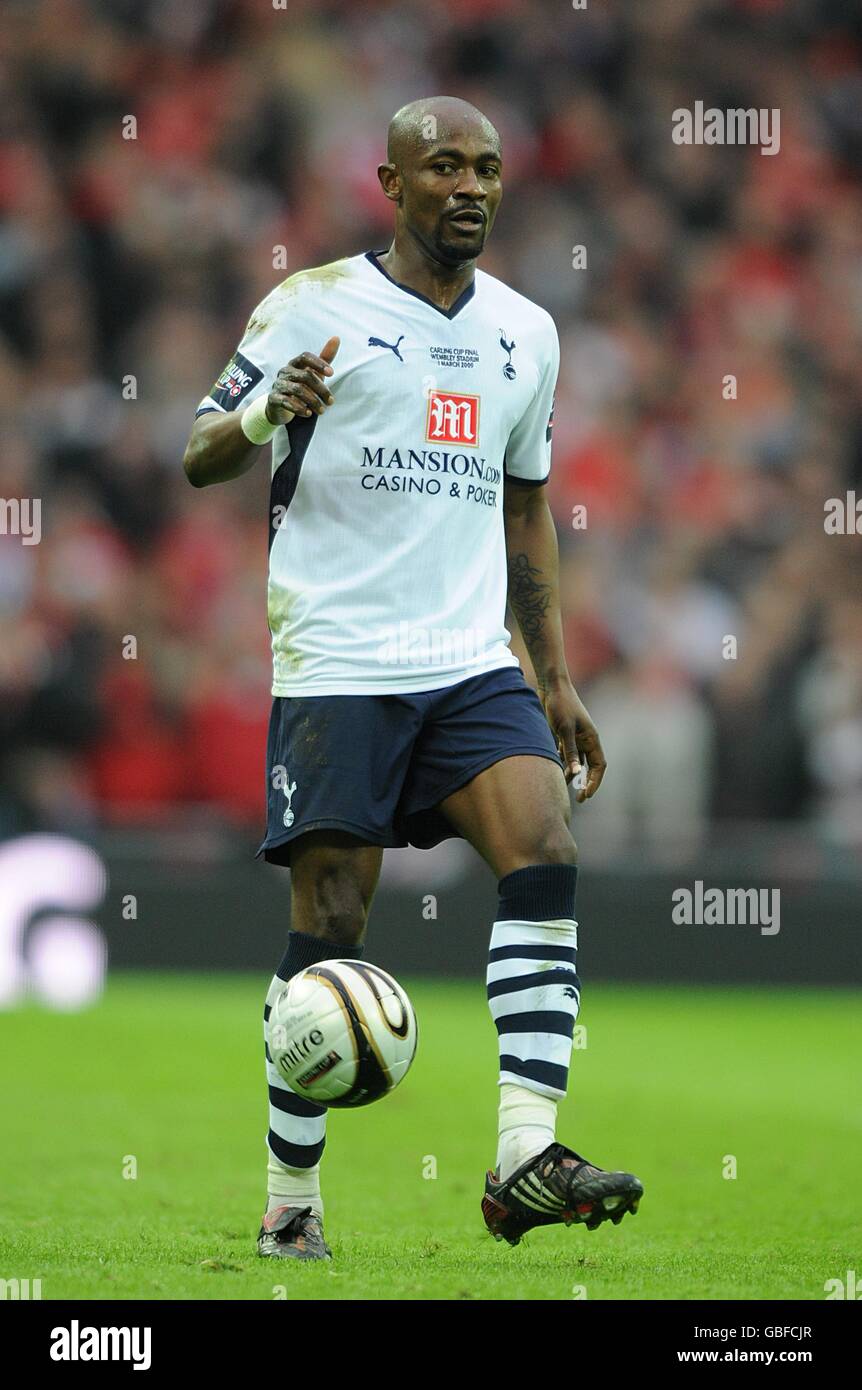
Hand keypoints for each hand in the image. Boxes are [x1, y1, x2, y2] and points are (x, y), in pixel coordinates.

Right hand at [266, 337, 339, 423]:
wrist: (280, 406)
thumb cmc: (300, 386)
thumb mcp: (313, 372)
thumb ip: (324, 358)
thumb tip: (336, 338)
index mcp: (294, 364)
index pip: (305, 357)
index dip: (318, 363)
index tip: (332, 373)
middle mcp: (285, 372)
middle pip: (305, 376)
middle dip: (321, 389)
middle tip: (331, 402)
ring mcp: (278, 385)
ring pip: (297, 390)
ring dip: (313, 401)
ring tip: (322, 411)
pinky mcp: (274, 398)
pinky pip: (286, 402)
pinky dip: (299, 408)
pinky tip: (308, 413)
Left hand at [539, 677, 606, 801]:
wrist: (551, 686)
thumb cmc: (560, 705)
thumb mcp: (564, 729)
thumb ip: (569, 751)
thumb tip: (575, 773)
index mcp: (591, 739)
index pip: (599, 766)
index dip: (595, 781)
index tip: (586, 794)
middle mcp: (586, 740)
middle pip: (590, 767)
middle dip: (586, 782)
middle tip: (579, 798)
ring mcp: (575, 738)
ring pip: (577, 762)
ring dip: (572, 774)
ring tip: (563, 786)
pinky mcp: (564, 735)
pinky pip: (567, 755)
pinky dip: (563, 764)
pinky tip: (555, 771)